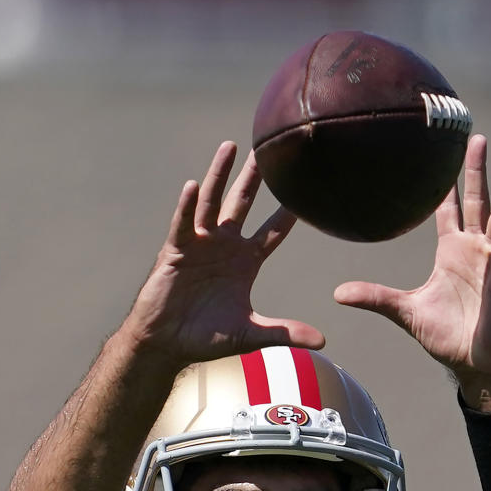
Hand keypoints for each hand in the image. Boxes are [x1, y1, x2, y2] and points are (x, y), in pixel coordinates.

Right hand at [126, 142, 324, 366]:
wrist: (168, 343)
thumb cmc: (207, 338)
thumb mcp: (251, 334)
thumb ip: (285, 332)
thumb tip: (322, 342)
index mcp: (245, 262)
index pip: (272, 232)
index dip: (288, 213)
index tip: (307, 189)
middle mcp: (224, 246)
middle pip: (244, 204)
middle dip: (255, 177)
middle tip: (269, 148)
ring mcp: (200, 244)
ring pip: (213, 203)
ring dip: (220, 175)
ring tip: (230, 147)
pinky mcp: (177, 250)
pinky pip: (183, 223)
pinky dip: (188, 205)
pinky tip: (194, 186)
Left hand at [334, 135, 490, 406]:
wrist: (473, 364)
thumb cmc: (446, 335)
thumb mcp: (405, 311)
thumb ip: (375, 297)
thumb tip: (337, 293)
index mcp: (452, 251)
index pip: (450, 209)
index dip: (446, 183)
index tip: (442, 152)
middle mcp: (475, 251)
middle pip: (477, 203)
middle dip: (475, 171)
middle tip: (473, 136)